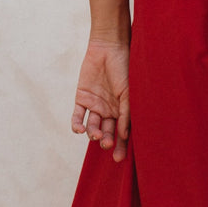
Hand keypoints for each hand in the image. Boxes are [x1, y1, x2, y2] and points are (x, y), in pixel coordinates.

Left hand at [71, 39, 130, 161]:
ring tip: (96, 135)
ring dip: (93, 133)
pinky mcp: (82, 98)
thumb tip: (123, 135)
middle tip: (107, 145)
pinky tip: (78, 130)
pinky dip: (77, 124)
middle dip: (107, 141)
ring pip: (93, 126)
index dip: (121, 145)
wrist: (109, 48)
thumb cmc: (125, 68)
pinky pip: (78, 116)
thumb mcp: (129, 92)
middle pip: (108, 132)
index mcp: (124, 110)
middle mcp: (110, 110)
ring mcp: (95, 105)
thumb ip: (126, 113)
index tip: (120, 158)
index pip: (122, 132)